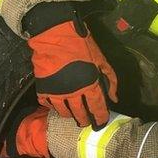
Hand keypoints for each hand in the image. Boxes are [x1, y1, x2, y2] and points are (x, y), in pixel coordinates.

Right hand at [24, 3, 117, 128]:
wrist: (55, 34)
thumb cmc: (82, 45)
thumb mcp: (101, 60)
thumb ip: (110, 80)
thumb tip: (114, 98)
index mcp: (90, 84)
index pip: (97, 108)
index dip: (100, 117)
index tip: (101, 122)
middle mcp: (73, 92)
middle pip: (80, 114)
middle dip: (84, 120)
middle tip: (86, 122)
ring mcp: (57, 91)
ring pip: (63, 112)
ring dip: (69, 115)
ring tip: (72, 115)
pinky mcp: (43, 87)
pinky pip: (47, 104)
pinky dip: (52, 107)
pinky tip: (57, 106)